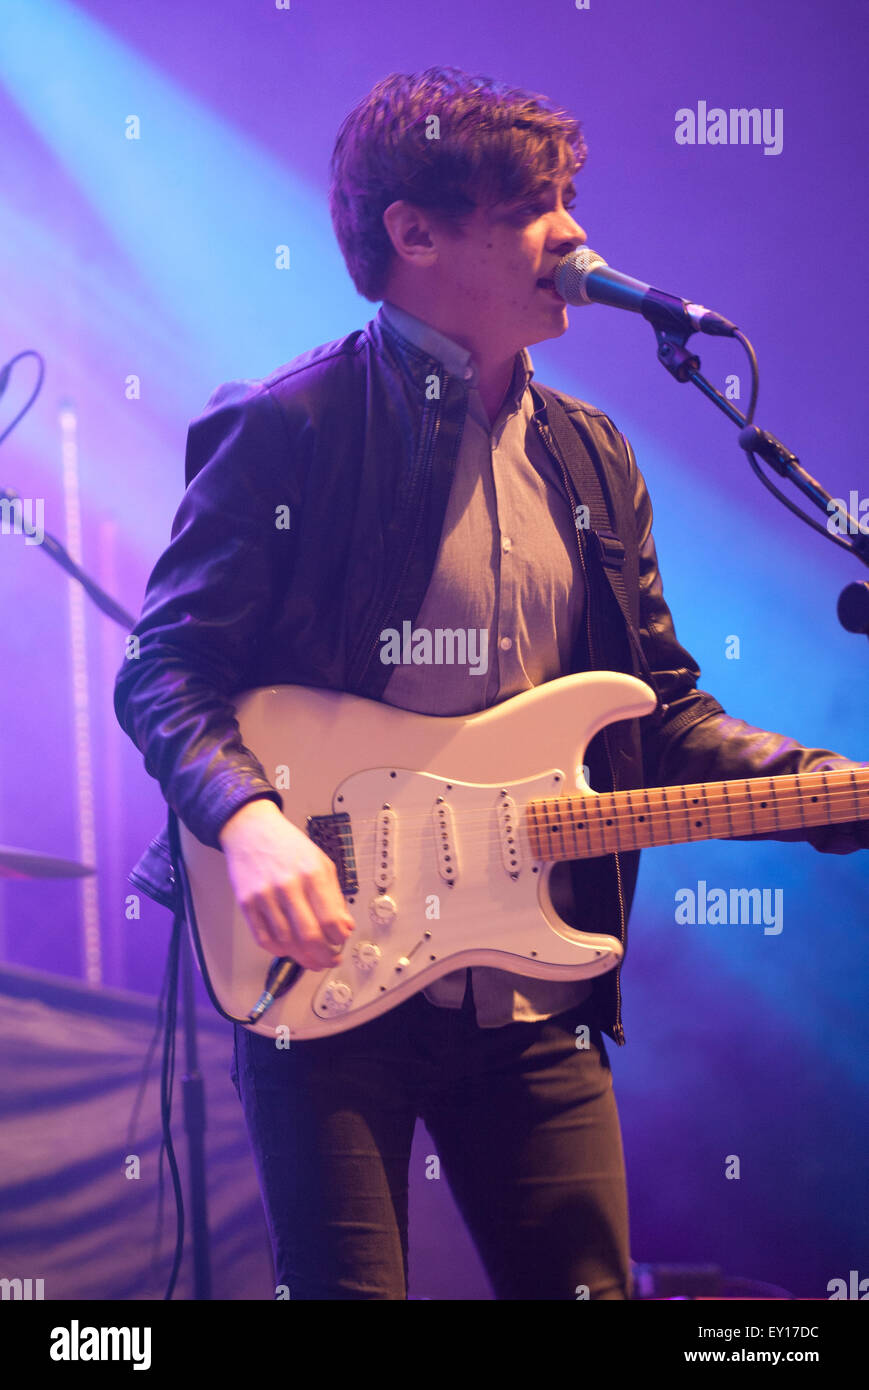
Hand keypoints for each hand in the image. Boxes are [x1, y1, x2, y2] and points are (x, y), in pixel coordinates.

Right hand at [218, 799, 354, 967]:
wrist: (251, 830)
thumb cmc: (288, 846)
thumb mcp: (321, 862)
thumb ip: (334, 897)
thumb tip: (345, 927)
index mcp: (312, 873)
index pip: (330, 919)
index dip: (339, 938)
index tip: (341, 941)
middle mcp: (288, 885)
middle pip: (308, 936)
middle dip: (323, 957)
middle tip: (330, 960)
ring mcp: (265, 896)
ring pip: (286, 943)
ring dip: (302, 957)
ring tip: (312, 959)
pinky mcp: (246, 904)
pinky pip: (263, 939)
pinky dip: (279, 951)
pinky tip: (289, 949)